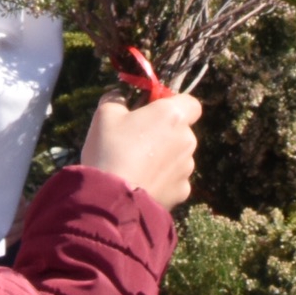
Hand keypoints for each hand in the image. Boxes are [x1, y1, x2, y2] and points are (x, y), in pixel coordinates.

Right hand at [80, 87, 201, 207]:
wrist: (113, 198)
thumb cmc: (110, 150)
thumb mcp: (105, 114)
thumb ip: (118, 99)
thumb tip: (121, 96)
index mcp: (173, 116)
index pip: (191, 103)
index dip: (174, 104)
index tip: (153, 110)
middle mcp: (187, 140)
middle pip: (182, 130)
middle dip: (164, 132)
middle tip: (137, 138)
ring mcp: (187, 168)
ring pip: (178, 155)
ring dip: (163, 156)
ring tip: (136, 165)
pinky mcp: (182, 191)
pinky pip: (174, 178)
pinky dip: (162, 179)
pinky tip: (142, 182)